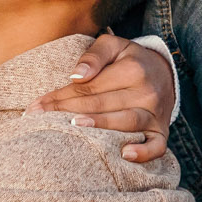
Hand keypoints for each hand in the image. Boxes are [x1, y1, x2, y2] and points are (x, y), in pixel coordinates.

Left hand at [31, 34, 174, 161]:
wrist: (165, 74)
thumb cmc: (130, 60)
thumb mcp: (113, 46)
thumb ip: (93, 55)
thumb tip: (76, 76)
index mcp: (133, 69)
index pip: (90, 86)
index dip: (61, 96)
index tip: (36, 106)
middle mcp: (146, 92)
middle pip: (102, 103)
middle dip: (68, 111)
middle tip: (40, 119)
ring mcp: (155, 114)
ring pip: (126, 122)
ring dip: (99, 126)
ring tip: (74, 128)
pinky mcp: (161, 131)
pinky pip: (157, 146)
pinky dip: (143, 153)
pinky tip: (124, 155)